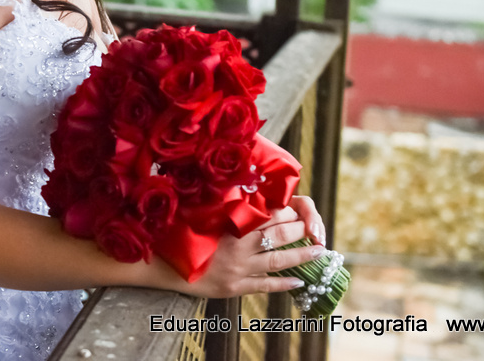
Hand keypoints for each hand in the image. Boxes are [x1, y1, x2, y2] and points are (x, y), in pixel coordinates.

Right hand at [173, 199, 327, 298]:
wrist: (165, 265)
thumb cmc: (183, 234)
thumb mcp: (204, 215)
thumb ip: (227, 207)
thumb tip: (250, 195)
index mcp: (230, 226)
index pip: (267, 217)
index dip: (286, 214)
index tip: (297, 211)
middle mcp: (237, 247)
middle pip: (276, 237)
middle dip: (298, 232)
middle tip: (313, 229)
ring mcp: (237, 269)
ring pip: (276, 261)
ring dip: (300, 257)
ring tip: (318, 253)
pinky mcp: (234, 287)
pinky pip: (264, 286)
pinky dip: (283, 284)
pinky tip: (298, 282)